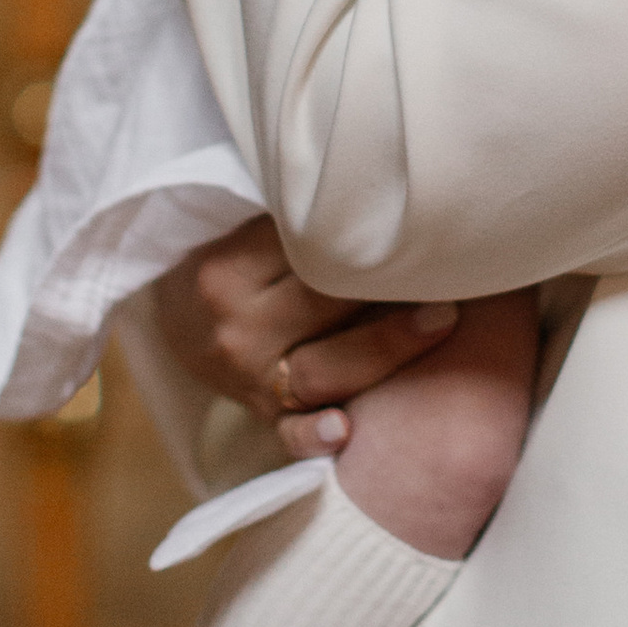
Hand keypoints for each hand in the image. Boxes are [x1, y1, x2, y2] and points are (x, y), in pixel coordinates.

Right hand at [150, 213, 461, 454]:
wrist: (175, 320)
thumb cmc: (229, 263)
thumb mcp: (241, 230)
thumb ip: (294, 221)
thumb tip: (377, 191)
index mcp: (228, 270)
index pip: (304, 248)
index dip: (362, 234)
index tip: (416, 218)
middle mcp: (237, 326)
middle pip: (323, 302)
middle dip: (387, 283)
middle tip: (452, 263)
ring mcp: (250, 378)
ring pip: (323, 366)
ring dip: (385, 346)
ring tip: (442, 319)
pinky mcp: (264, 415)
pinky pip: (289, 432)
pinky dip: (314, 435)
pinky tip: (345, 430)